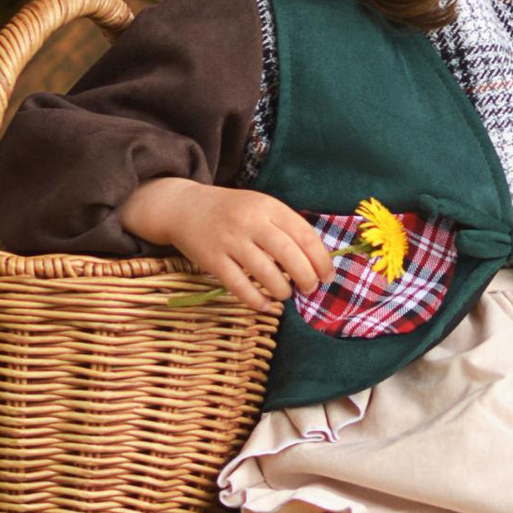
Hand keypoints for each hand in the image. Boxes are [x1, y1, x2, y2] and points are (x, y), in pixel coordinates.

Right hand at [121, 177, 332, 315]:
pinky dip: (257, 300)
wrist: (184, 207)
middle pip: (289, 255)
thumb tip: (316, 260)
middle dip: (306, 277)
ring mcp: (230, 241)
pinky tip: (266, 306)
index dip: (321, 259)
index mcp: (268, 206)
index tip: (328, 276)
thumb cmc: (232, 211)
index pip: (305, 235)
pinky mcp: (212, 260)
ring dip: (283, 290)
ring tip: (287, 294)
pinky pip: (239, 286)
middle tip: (310, 288)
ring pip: (266, 273)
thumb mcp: (260, 206)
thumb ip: (285, 227)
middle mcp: (250, 222)